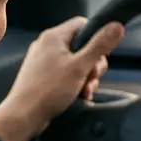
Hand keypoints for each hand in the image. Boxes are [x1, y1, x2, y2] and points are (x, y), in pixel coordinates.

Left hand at [0, 17, 124, 140]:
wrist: (23, 116)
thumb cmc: (49, 90)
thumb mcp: (80, 67)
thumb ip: (100, 45)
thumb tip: (117, 25)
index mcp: (54, 36)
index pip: (83, 24)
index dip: (97, 37)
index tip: (101, 55)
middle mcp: (47, 44)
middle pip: (82, 45)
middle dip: (93, 64)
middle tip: (92, 78)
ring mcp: (43, 60)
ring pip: (76, 62)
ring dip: (86, 77)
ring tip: (84, 91)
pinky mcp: (42, 75)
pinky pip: (65, 73)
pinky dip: (75, 83)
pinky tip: (78, 96)